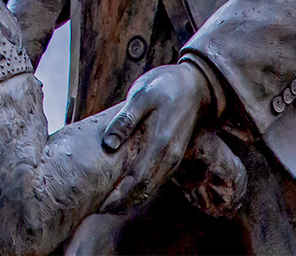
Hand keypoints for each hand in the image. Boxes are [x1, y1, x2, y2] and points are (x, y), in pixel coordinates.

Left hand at [100, 62, 212, 212]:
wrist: (197, 85)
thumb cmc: (166, 86)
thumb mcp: (142, 94)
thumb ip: (125, 119)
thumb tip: (109, 144)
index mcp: (161, 143)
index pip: (138, 179)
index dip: (120, 196)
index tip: (101, 204)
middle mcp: (170, 156)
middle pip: (145, 189)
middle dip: (123, 203)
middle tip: (98, 209)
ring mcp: (174, 158)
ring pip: (152, 187)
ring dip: (132, 199)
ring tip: (108, 205)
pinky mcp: (174, 155)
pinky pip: (157, 179)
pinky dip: (141, 189)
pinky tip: (126, 190)